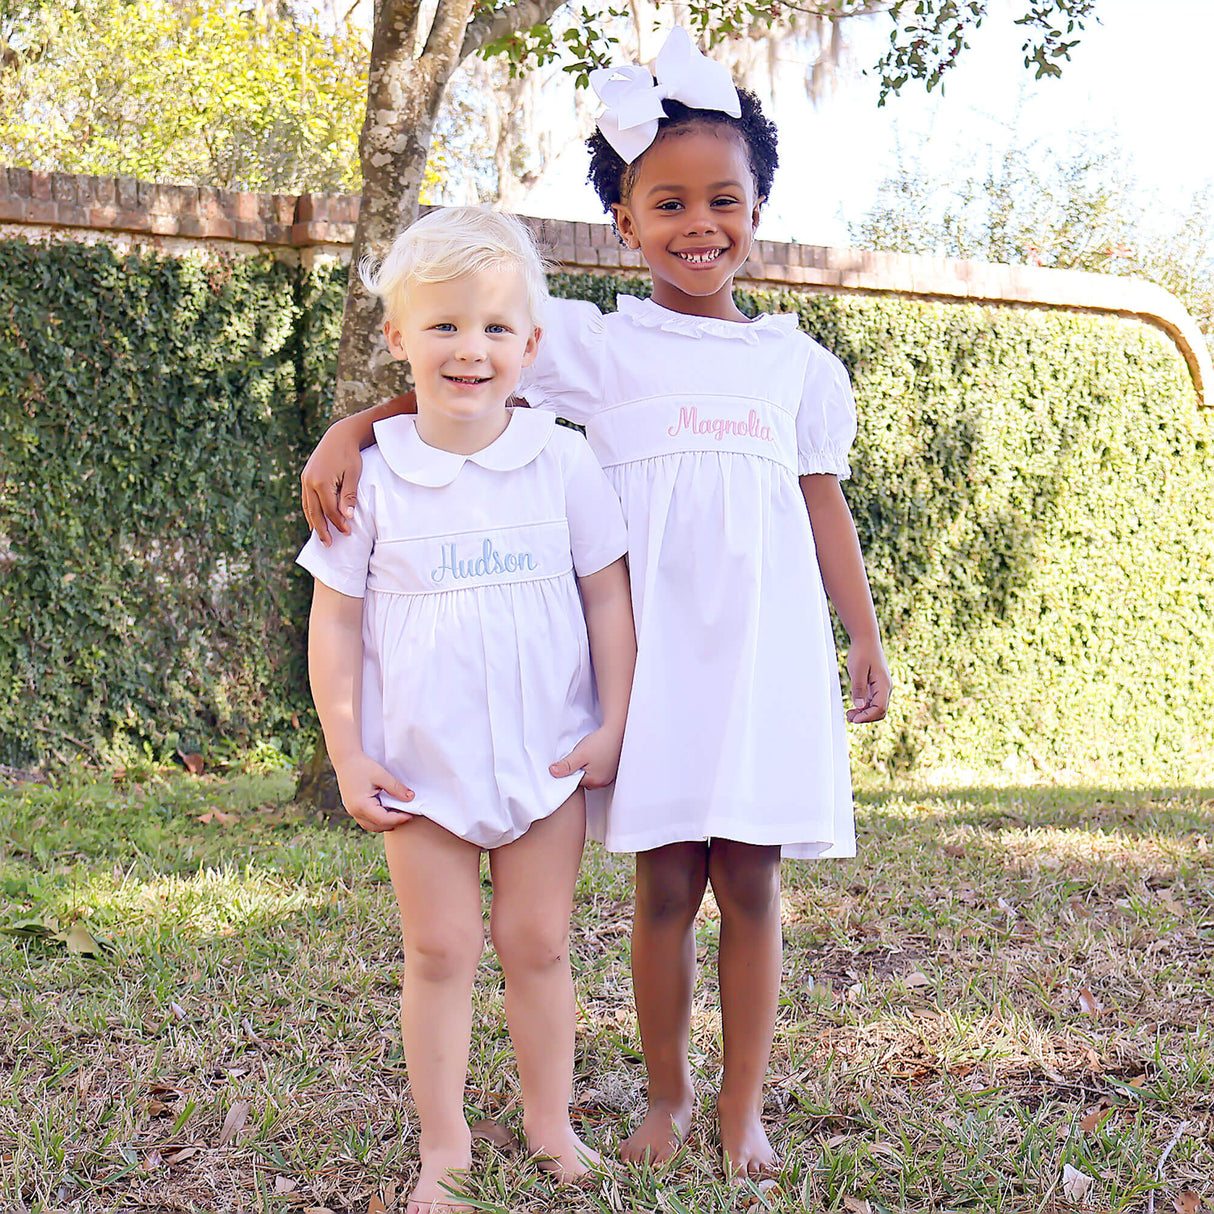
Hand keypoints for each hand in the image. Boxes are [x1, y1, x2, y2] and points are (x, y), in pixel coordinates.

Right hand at [301, 418, 362, 545]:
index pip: (330, 509)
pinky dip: (310, 511)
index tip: (347, 532)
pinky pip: (306, 499)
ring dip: (314, 522)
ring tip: (320, 536)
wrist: (339, 436)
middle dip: (322, 529)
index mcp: (321, 482)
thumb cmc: (350, 455)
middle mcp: (309, 481)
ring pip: (307, 507)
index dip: (338, 523)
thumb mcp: (353, 475)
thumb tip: (347, 516)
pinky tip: (315, 520)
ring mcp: (305, 479)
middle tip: (329, 544)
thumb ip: (349, 496)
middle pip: (315, 512)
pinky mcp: (306, 477)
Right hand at [333, 752, 414, 831]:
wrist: (345, 759)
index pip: (383, 820)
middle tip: (407, 815)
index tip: (410, 816)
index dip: (399, 819)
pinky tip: (387, 811)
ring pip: (371, 826)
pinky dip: (378, 820)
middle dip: (393, 823)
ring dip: (385, 823)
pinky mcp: (353, 808)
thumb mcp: (382, 775)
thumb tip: (411, 798)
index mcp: (362, 805)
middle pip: (377, 826)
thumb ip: (396, 788)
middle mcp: (355, 811)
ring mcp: (352, 811)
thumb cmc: (362, 765)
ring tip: (398, 814)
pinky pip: (366, 820)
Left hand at [550, 726, 624, 788]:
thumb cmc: (601, 742)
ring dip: (586, 767)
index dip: (569, 771)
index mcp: (594, 781)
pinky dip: (594, 764)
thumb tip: (553, 773)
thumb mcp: (579, 754)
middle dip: (578, 770)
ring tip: (587, 755)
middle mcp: (603, 782)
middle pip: (582, 780)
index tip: (570, 760)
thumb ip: (566, 765)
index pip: (574, 782)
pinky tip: (594, 755)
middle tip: (578, 756)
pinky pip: (598, 771)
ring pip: (590, 775)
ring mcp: (608, 776)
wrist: (616, 731)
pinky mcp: (611, 769)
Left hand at [845, 638, 891, 723]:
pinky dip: (865, 707)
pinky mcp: (877, 686)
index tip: (854, 719)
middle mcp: (886, 688)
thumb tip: (859, 707)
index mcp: (883, 685)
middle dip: (866, 717)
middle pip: (880, 711)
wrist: (866, 639)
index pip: (879, 708)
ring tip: (849, 714)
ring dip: (864, 714)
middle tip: (849, 717)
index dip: (867, 716)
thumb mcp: (857, 670)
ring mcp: (883, 687)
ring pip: (877, 708)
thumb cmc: (862, 652)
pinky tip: (854, 707)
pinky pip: (874, 702)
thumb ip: (859, 688)